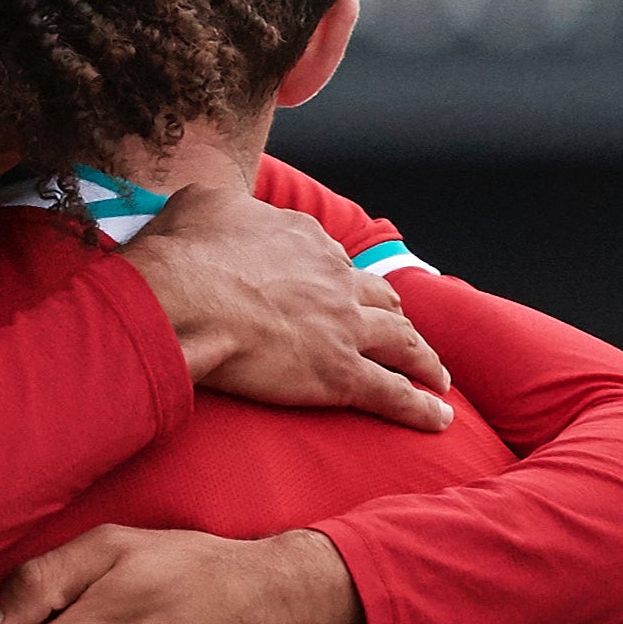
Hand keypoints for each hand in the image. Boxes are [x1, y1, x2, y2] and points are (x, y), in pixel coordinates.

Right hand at [120, 184, 449, 433]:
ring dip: (423, 359)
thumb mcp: (202, 204)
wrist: (185, 299)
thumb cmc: (184, 254)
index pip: (334, 260)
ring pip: (401, 341)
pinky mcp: (341, 373)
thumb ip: (223, 207)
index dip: (339, 277)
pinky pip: (393, 394)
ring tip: (436, 375)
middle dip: (393, 312)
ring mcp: (344, 326)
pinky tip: (438, 418)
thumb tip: (220, 213)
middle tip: (402, 327)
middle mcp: (335, 278)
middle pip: (379, 297)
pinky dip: (419, 408)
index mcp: (305, 239)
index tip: (339, 289)